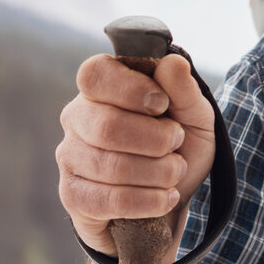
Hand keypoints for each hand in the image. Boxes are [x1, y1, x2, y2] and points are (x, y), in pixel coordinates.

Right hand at [56, 52, 215, 257]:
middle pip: (106, 125)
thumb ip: (184, 90)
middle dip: (155, 139)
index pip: (95, 74)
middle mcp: (76, 118)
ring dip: (158, 172)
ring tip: (175, 172)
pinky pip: (108, 200)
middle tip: (176, 143)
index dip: (131, 89)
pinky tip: (164, 198)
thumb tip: (172, 62)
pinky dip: (147, 201)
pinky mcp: (73, 195)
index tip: (162, 104)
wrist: (172, 200)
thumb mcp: (194, 117)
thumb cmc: (178, 149)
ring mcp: (69, 157)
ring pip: (110, 166)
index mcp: (101, 88)